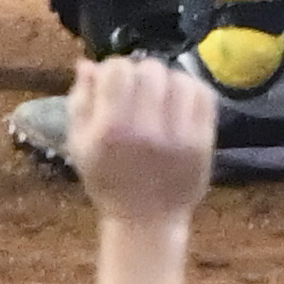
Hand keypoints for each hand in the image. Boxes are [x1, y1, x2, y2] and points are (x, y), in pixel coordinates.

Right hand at [64, 49, 214, 222]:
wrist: (146, 219)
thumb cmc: (107, 180)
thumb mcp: (80, 144)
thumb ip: (80, 102)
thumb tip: (88, 63)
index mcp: (111, 129)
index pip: (118, 69)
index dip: (114, 71)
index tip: (114, 84)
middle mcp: (146, 129)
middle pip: (150, 70)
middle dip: (141, 75)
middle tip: (139, 91)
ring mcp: (179, 136)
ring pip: (179, 78)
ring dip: (168, 81)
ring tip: (160, 97)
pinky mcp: (202, 142)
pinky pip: (203, 95)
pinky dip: (191, 91)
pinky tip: (180, 102)